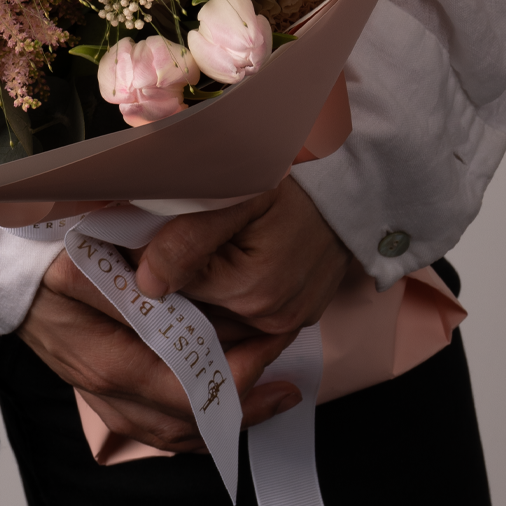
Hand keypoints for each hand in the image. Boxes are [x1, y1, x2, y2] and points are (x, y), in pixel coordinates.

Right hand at [17, 250, 301, 452]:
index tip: (275, 339)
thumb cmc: (45, 249)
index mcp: (108, 349)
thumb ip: (144, 272)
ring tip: (273, 400)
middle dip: (244, 402)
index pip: (188, 376)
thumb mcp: (93, 249)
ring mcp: (97, 390)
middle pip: (186, 414)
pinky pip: (154, 426)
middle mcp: (103, 377)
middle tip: (289, 383)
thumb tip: (203, 287)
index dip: (239, 368)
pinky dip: (195, 425)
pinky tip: (226, 409)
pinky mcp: (97, 393)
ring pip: (172, 430)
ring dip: (227, 420)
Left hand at [135, 176, 351, 342]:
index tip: (160, 226)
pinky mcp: (296, 317)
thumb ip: (190, 237)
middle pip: (197, 304)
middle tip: (189, 228)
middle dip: (185, 270)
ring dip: (209, 283)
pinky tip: (240, 256)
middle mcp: (270, 318)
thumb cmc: (296, 183)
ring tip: (221, 239)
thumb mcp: (240, 194)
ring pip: (219, 311)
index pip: (175, 286)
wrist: (355, 186)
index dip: (160, 255)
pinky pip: (246, 312)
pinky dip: (234, 289)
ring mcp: (286, 322)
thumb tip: (149, 282)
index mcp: (251, 291)